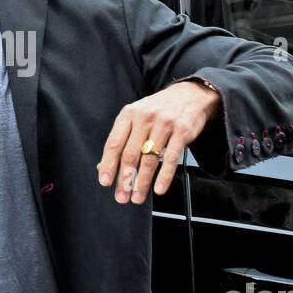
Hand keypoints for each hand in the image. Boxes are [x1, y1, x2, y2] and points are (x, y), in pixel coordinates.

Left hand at [97, 81, 220, 203]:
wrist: (189, 94)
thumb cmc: (158, 109)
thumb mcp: (136, 117)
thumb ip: (122, 139)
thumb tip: (103, 167)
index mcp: (129, 114)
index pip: (114, 143)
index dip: (108, 164)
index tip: (105, 182)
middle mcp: (145, 118)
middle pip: (131, 154)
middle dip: (125, 179)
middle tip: (122, 197)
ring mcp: (164, 124)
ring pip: (150, 158)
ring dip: (142, 182)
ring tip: (137, 197)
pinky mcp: (182, 131)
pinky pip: (172, 158)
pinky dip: (164, 176)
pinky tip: (159, 189)